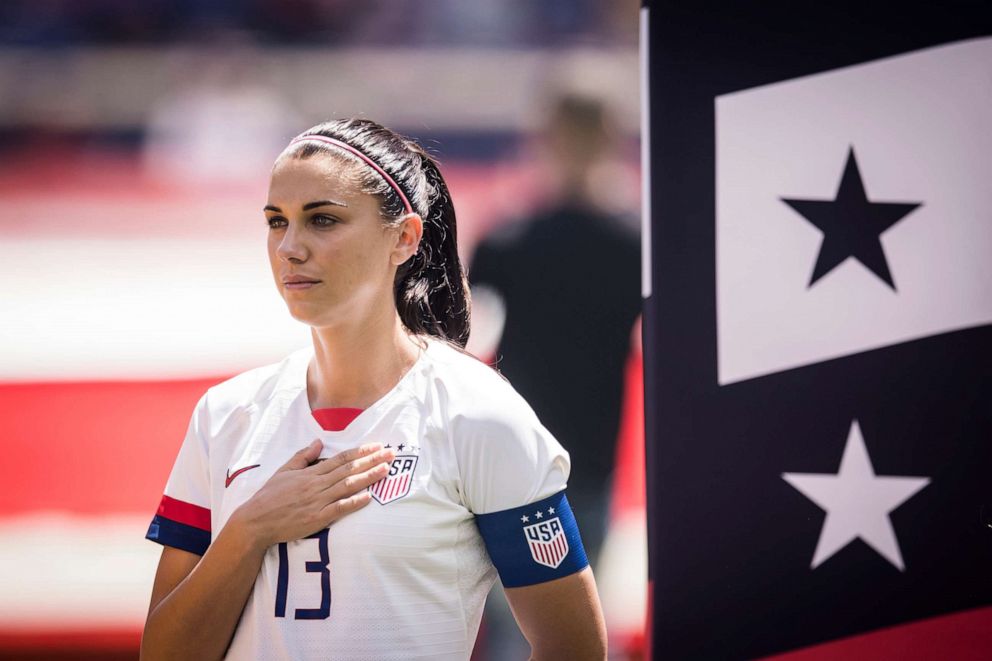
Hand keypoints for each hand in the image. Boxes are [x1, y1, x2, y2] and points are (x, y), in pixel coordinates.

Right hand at [232, 440, 393, 549]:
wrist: (255, 521)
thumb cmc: (269, 496)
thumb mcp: (284, 471)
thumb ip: (303, 456)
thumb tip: (319, 442)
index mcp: (310, 473)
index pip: (341, 459)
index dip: (361, 451)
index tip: (378, 446)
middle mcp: (316, 485)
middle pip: (349, 469)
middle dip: (372, 460)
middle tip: (392, 453)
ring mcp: (317, 502)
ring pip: (347, 486)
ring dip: (368, 477)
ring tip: (386, 470)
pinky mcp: (316, 519)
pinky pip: (339, 509)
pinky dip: (354, 502)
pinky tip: (369, 497)